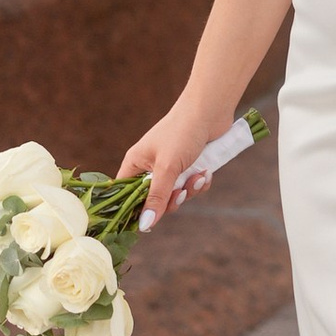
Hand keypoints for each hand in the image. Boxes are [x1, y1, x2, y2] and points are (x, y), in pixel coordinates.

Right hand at [121, 98, 229, 227]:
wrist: (210, 110)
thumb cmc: (182, 132)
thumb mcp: (167, 168)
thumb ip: (156, 197)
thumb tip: (144, 225)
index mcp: (136, 163)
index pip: (125, 194)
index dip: (134, 209)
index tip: (147, 222)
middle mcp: (150, 166)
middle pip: (154, 199)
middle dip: (171, 199)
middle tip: (181, 193)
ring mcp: (171, 166)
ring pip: (176, 194)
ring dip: (190, 189)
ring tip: (199, 176)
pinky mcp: (190, 165)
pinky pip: (191, 185)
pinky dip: (200, 181)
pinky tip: (207, 171)